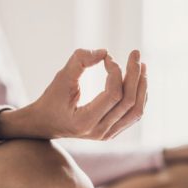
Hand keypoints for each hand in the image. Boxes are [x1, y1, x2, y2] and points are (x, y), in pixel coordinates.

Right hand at [0, 48, 147, 139]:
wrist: (45, 124)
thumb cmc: (51, 99)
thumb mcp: (61, 78)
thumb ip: (79, 61)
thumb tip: (105, 52)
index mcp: (85, 121)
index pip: (113, 95)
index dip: (115, 72)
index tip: (107, 58)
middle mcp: (99, 132)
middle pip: (129, 102)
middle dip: (135, 74)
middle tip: (135, 53)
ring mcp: (107, 135)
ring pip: (136, 111)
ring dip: (141, 86)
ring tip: (141, 66)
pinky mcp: (112, 132)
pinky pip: (133, 115)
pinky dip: (138, 96)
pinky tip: (138, 80)